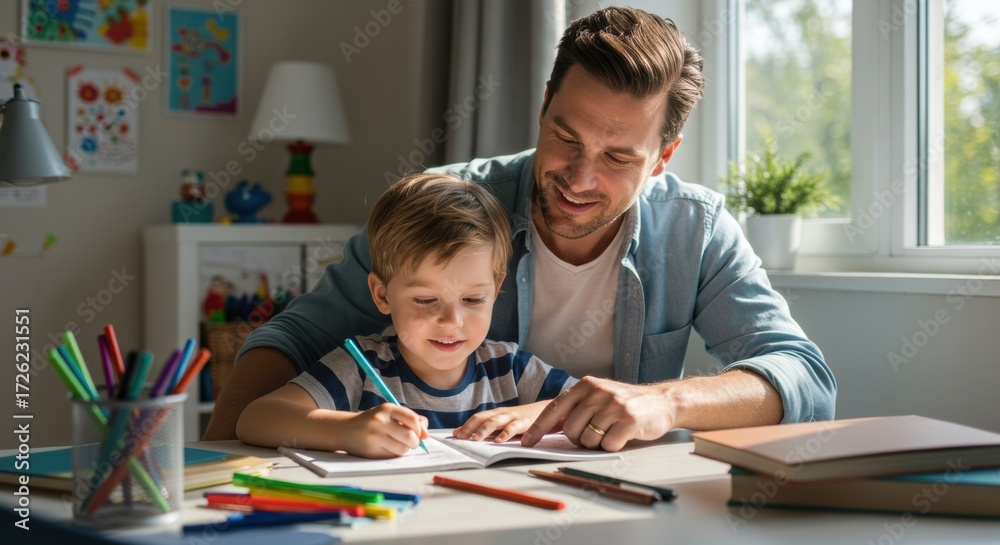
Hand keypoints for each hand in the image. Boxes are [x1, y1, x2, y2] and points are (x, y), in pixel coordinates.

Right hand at [339, 404, 428, 457]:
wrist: (345, 429)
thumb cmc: (373, 422)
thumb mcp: (389, 414)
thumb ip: (410, 419)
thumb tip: (426, 434)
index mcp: (387, 408)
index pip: (413, 420)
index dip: (420, 429)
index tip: (420, 434)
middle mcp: (380, 420)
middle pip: (410, 436)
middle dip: (415, 443)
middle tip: (412, 443)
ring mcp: (375, 435)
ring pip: (402, 448)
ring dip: (404, 449)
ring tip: (397, 445)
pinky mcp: (370, 450)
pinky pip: (391, 456)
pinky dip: (393, 454)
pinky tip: (386, 448)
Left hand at [453, 402, 549, 442]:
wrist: (546, 410)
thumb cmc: (523, 419)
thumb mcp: (506, 423)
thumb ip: (492, 430)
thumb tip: (474, 439)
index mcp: (496, 414)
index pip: (477, 418)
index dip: (466, 425)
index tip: (455, 434)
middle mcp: (502, 413)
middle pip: (482, 418)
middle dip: (470, 427)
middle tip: (460, 437)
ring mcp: (513, 417)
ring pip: (495, 421)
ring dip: (483, 430)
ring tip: (475, 439)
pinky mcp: (524, 423)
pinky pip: (513, 428)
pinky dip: (505, 434)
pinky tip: (498, 441)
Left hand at [521, 377, 674, 451]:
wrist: (661, 401)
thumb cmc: (625, 403)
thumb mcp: (599, 396)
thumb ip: (577, 407)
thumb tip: (548, 428)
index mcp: (586, 385)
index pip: (555, 408)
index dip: (539, 427)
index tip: (527, 442)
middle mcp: (598, 392)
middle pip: (572, 430)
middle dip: (579, 439)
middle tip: (595, 434)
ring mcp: (613, 406)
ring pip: (588, 440)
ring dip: (598, 443)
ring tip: (611, 431)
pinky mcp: (628, 421)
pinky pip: (608, 446)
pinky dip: (612, 446)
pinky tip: (622, 435)